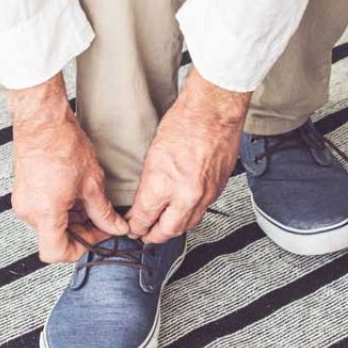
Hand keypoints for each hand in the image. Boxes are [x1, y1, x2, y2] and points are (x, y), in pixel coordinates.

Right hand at [7, 74, 128, 261]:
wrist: (42, 121)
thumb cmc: (63, 144)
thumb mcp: (91, 183)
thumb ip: (103, 212)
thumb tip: (115, 228)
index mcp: (45, 213)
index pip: (56, 253)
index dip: (81, 250)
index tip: (98, 238)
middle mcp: (29, 212)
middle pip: (56, 239)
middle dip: (83, 233)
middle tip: (104, 221)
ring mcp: (24, 202)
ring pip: (52, 225)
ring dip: (74, 221)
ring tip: (92, 203)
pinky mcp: (24, 193)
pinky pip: (45, 212)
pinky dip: (63, 210)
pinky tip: (78, 195)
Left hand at [128, 68, 250, 242]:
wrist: (214, 112)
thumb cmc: (186, 122)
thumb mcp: (153, 154)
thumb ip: (149, 183)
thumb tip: (145, 200)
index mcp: (164, 183)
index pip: (144, 218)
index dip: (134, 226)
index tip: (130, 226)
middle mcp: (186, 194)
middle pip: (166, 231)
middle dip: (152, 236)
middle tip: (143, 235)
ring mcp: (204, 194)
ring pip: (187, 226)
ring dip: (172, 230)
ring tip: (162, 229)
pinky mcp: (217, 190)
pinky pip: (201, 212)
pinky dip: (189, 217)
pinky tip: (182, 213)